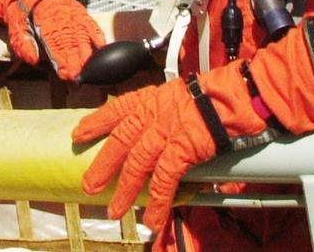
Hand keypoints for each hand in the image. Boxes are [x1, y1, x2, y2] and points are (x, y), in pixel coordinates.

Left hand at [6, 0, 105, 80]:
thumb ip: (25, 47)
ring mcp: (72, 13)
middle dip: (75, 61)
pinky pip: (91, 23)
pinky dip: (97, 35)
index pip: (54, 43)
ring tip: (90, 69)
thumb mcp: (16, 30)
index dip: (61, 60)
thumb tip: (37, 61)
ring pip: (82, 34)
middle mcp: (60, 15)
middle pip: (70, 41)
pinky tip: (101, 47)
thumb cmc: (23, 16)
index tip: (66, 75)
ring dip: (87, 53)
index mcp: (43, 20)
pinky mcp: (80, 12)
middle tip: (79, 78)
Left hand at [72, 62, 269, 231]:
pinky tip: (152, 217)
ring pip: (137, 163)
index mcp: (151, 98)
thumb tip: (156, 131)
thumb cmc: (212, 96)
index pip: (117, 109)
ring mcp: (166, 131)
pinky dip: (156, 201)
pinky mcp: (181, 149)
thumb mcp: (179, 95)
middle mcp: (153, 113)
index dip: (96, 122)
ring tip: (114, 210)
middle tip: (89, 185)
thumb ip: (163, 111)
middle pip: (120, 140)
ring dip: (125, 190)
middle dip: (103, 164)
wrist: (234, 97)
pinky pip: (163, 180)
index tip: (79, 133)